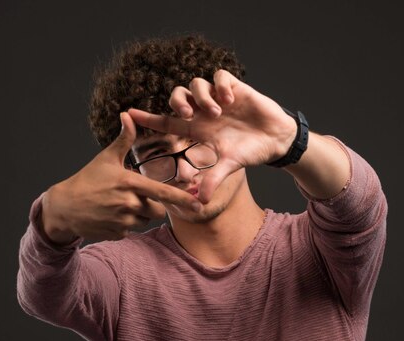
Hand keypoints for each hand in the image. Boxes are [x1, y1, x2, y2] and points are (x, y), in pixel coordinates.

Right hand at [41, 112, 201, 242]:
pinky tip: (110, 215)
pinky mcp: (117, 233)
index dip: (182, 199)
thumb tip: (128, 115)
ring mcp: (122, 221)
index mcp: (129, 183)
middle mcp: (128, 204)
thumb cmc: (87, 180)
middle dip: (154, 205)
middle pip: (157, 210)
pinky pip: (131, 230)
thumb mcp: (106, 158)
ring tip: (119, 205)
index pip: (162, 193)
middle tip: (136, 197)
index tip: (198, 204)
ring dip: (138, 215)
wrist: (63, 207)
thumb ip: (124, 139)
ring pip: (145, 221)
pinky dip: (125, 224)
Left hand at [127, 69, 296, 203]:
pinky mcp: (236, 88)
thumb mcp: (229, 166)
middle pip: (177, 95)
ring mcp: (219, 98)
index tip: (128, 114)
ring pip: (196, 83)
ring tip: (217, 112)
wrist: (275, 140)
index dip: (148, 118)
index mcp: (198, 129)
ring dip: (202, 97)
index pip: (167, 120)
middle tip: (187, 114)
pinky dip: (220, 86)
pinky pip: (219, 76)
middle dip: (176, 101)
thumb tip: (200, 202)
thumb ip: (213, 179)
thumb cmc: (250, 151)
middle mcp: (204, 112)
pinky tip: (229, 100)